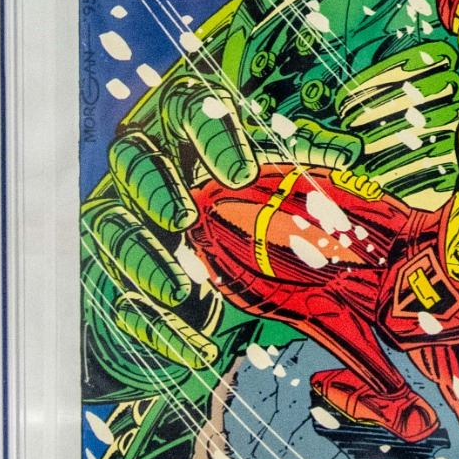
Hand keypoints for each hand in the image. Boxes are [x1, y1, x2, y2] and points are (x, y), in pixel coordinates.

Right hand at [83, 59, 360, 394]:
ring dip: (142, 259)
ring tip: (180, 289)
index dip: (212, 139)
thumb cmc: (252, 201)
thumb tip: (346, 153)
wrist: (219, 259)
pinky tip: (197, 349)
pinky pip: (125, 301)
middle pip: (131, 157)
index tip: (243, 175)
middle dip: (152, 186)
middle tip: (184, 218)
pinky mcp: (122, 277)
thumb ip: (304, 170)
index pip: (189, 109)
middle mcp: (147, 163)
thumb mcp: (282, 182)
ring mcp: (126, 217)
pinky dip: (160, 329)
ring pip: (112, 228)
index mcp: (186, 124)